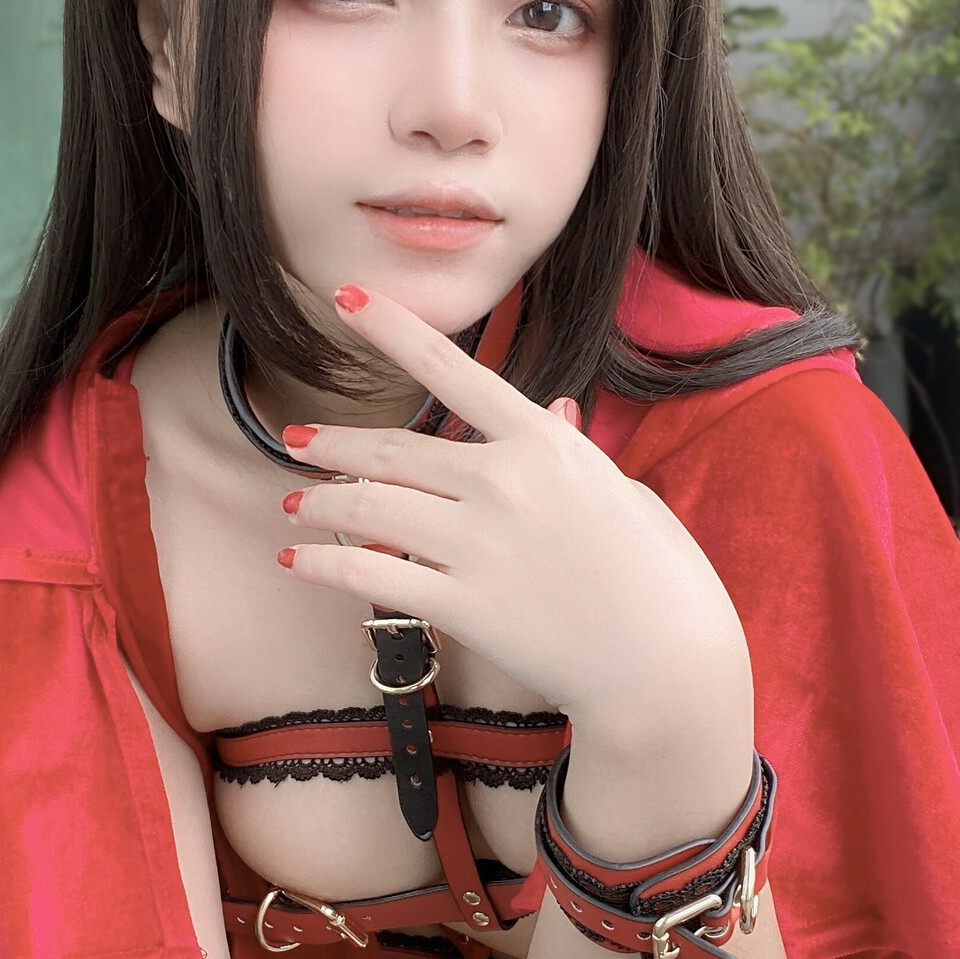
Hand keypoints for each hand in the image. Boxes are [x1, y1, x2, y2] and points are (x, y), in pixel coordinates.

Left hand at [277, 283, 740, 719]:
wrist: (666, 662)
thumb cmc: (658, 576)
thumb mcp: (621, 492)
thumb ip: (572, 453)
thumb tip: (554, 413)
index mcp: (542, 443)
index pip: (449, 368)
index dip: (390, 327)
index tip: (347, 296)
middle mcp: (501, 482)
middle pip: (390, 450)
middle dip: (332, 444)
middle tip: (297, 441)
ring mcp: (477, 545)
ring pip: (368, 509)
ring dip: (318, 504)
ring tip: (293, 505)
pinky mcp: (461, 606)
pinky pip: (369, 576)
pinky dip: (322, 565)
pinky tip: (297, 561)